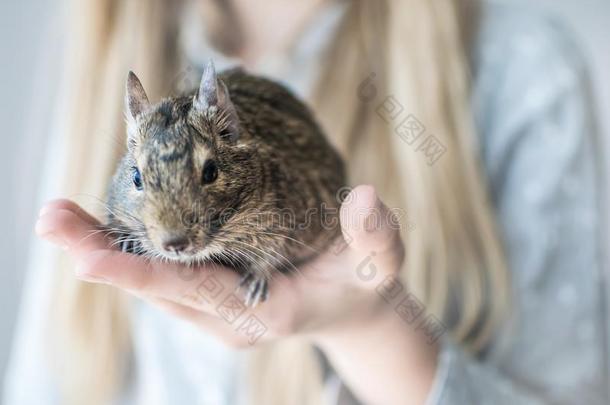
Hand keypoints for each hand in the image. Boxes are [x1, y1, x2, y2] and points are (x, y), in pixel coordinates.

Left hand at [35, 185, 404, 346]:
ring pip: (151, 276)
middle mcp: (225, 314)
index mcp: (264, 312)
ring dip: (103, 248)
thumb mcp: (377, 263)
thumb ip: (375, 235)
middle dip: (102, 255)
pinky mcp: (205, 287)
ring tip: (57, 218)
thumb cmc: (361, 283)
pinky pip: (161, 267)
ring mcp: (212, 304)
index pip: (199, 291)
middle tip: (52, 221)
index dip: (148, 274)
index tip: (92, 260)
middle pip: (157, 284)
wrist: (347, 304)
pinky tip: (94, 221)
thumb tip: (366, 196)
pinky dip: (125, 245)